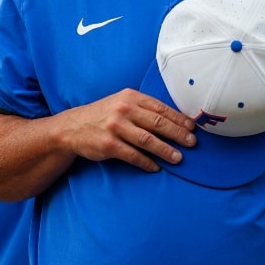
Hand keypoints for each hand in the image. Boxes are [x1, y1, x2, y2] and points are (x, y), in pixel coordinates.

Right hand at [57, 88, 196, 171]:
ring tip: (178, 158)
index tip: (192, 127)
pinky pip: (134, 156)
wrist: (71, 127)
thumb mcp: (120, 102)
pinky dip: (147, 163)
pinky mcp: (109, 145)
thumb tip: (172, 120)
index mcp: (129, 97)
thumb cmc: (102, 115)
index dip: (178, 119)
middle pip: (158, 123)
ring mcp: (115, 127)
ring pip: (148, 140)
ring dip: (166, 150)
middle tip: (191, 143)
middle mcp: (123, 110)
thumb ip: (142, 107)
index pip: (160, 108)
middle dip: (178, 134)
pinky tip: (156, 167)